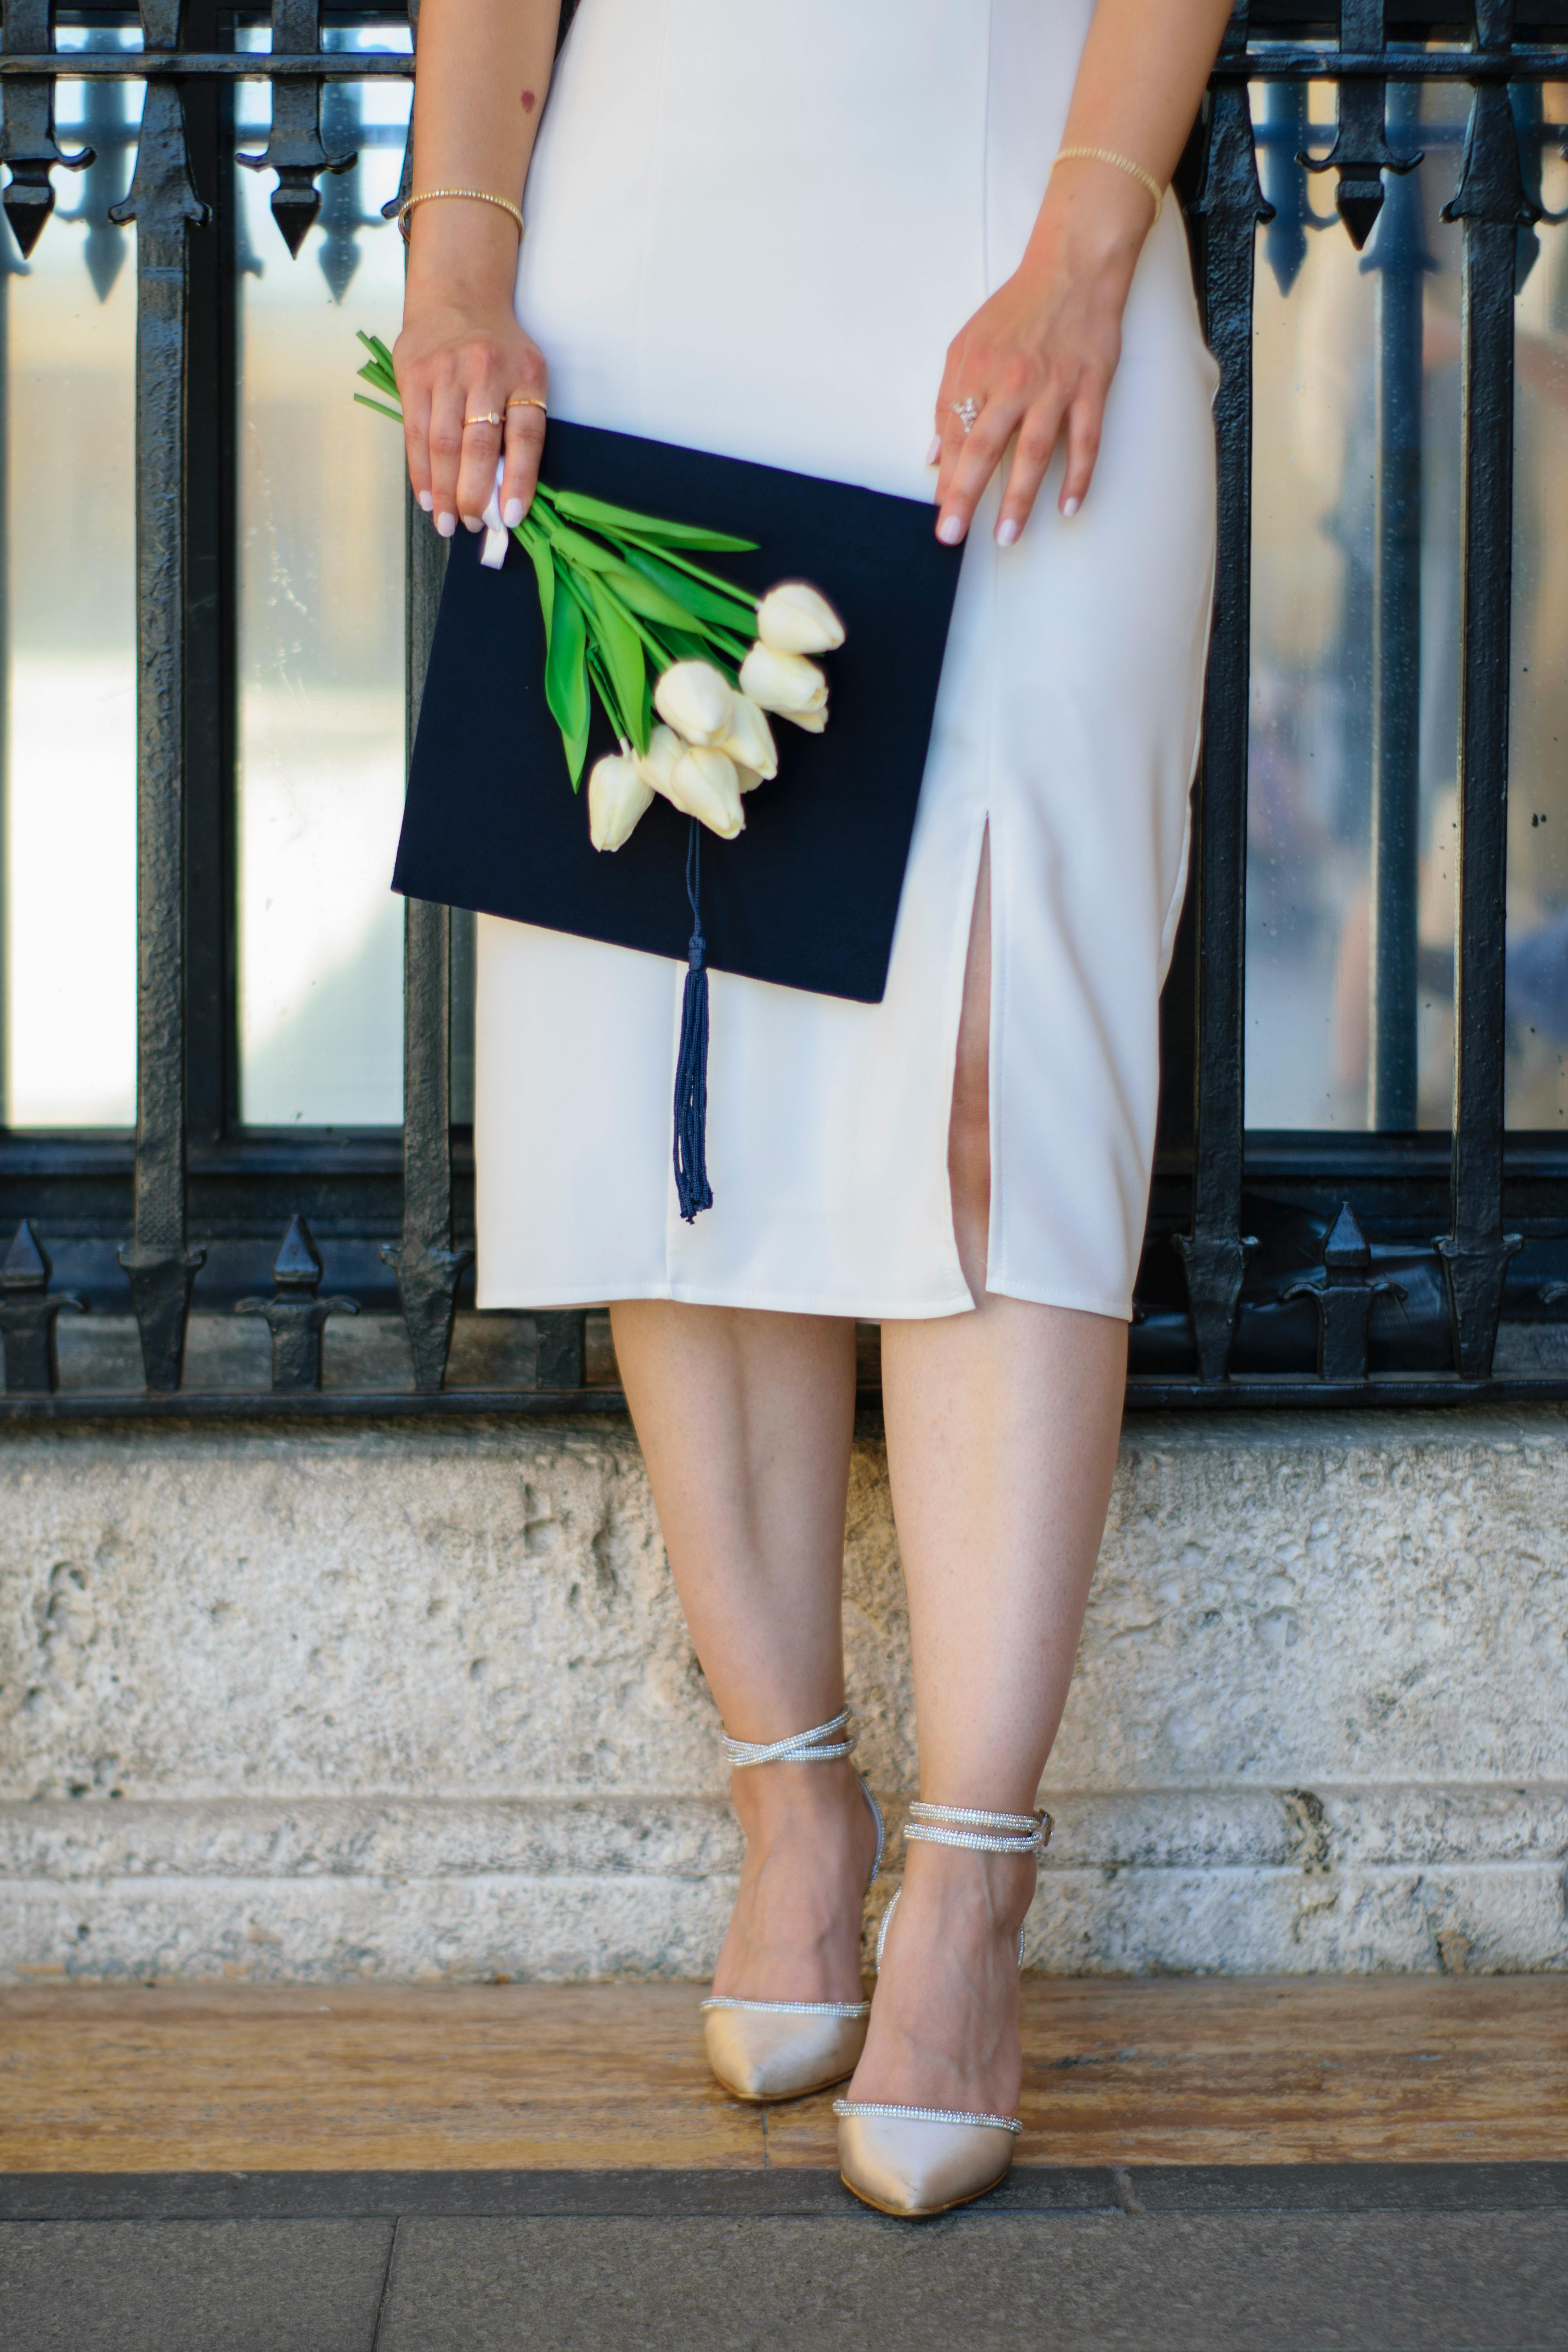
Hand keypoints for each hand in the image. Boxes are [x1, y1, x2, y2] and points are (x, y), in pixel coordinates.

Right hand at [394, 262, 546, 539]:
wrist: (458, 298)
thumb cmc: (499, 352)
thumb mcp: (524, 378)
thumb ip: (519, 428)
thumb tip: (505, 495)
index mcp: (524, 374)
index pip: (525, 436)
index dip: (519, 481)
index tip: (512, 517)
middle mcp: (485, 370)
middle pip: (478, 445)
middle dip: (474, 494)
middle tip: (475, 526)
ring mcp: (445, 371)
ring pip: (443, 444)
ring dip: (444, 491)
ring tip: (448, 524)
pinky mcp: (414, 375)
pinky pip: (416, 434)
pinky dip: (421, 472)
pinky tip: (428, 499)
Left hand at [931, 175, 1148, 547]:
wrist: (1073, 268)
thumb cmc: (1018, 309)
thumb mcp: (966, 345)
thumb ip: (948, 398)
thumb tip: (932, 455)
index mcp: (977, 370)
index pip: (955, 433)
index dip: (946, 476)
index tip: (941, 512)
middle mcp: (1013, 380)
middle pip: (984, 446)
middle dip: (965, 494)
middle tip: (952, 535)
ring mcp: (1055, 386)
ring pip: (1034, 451)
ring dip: (1019, 497)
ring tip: (1006, 536)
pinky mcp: (1091, 387)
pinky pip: (1086, 440)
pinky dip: (1078, 475)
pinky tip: (1069, 507)